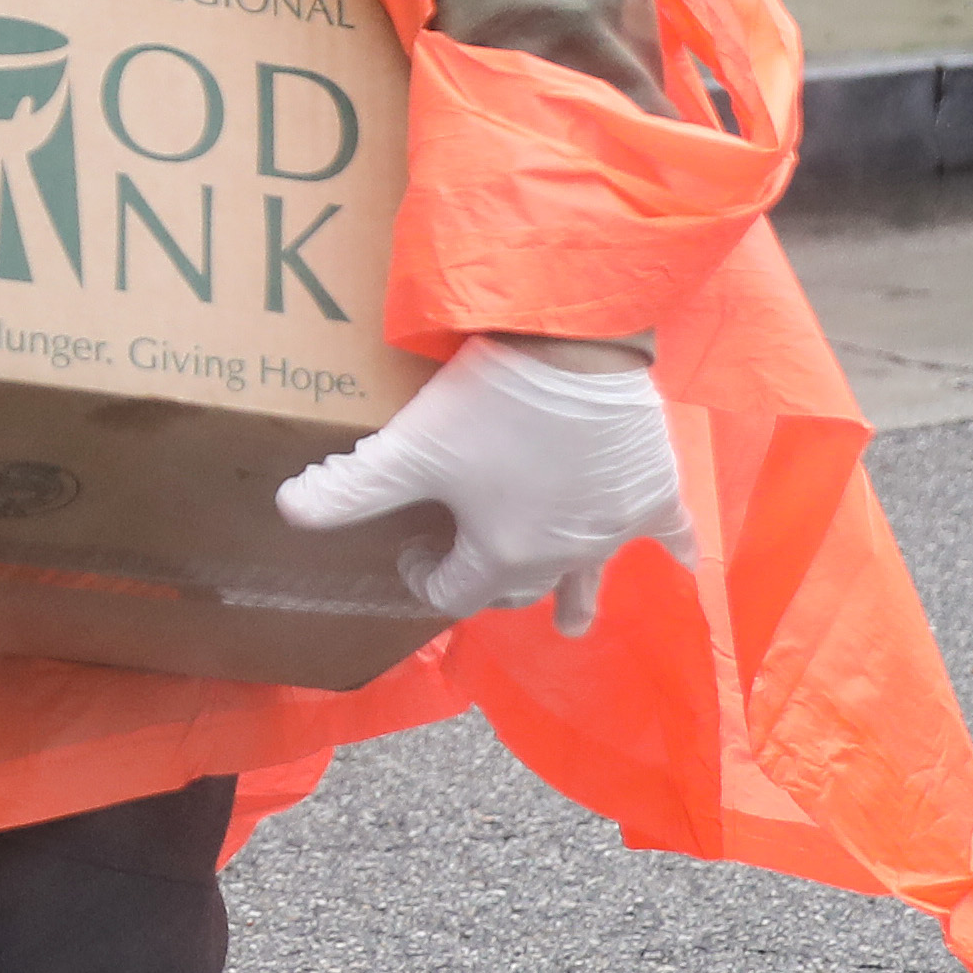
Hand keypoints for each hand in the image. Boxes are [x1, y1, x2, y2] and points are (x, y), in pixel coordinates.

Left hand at [272, 334, 687, 636]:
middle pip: (519, 585)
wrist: (577, 346)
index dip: (422, 578)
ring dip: (576, 599)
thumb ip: (348, 487)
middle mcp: (563, 554)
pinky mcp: (654, 491)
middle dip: (492, 582)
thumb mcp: (407, 448)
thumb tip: (288, 511)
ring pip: (590, 576)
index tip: (408, 549)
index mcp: (503, 555)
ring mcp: (613, 527)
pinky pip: (671, 531)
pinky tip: (685, 561)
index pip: (454, 591)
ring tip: (573, 626)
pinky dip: (675, 547)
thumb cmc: (491, 402)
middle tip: (474, 565)